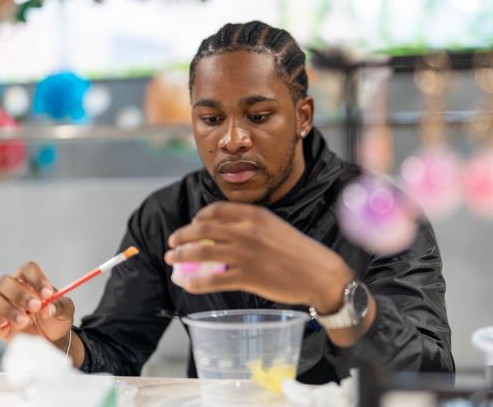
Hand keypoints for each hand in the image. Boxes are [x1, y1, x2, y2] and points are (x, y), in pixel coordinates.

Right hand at [0, 261, 73, 345]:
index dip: (37, 279)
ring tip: (24, 321)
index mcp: (31, 281)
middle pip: (5, 282)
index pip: (28, 269)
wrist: (52, 339)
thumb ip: (59, 307)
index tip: (47, 294)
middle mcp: (13, 290)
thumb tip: (48, 309)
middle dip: (20, 294)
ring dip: (8, 309)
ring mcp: (2, 306)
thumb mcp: (66, 311)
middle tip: (35, 307)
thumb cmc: (56, 318)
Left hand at [166, 202, 353, 313]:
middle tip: (173, 243)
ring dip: (181, 256)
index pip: (216, 210)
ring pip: (202, 252)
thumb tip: (224, 236)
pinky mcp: (247, 276)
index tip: (192, 224)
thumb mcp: (275, 228)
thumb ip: (251, 228)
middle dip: (182, 236)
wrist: (320, 273)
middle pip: (203, 229)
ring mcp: (246, 253)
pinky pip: (212, 279)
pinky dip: (195, 281)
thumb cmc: (300, 252)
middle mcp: (247, 230)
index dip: (198, 217)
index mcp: (255, 215)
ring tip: (172, 260)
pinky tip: (187, 284)